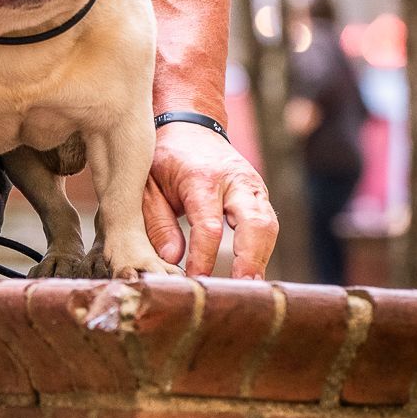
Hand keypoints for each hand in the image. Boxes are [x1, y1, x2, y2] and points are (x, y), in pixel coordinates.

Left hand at [143, 122, 276, 278]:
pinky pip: (268, 226)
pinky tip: (250, 275)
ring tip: (250, 290)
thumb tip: (171, 259)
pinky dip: (262, 251)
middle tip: (242, 289)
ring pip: (269, 226)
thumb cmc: (164, 159)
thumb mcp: (147, 186)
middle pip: (255, 223)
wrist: (190, 127)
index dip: (203, 256)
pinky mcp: (259, 196)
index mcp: (202, 177)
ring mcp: (252, 187)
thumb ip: (156, 222)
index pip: (209, 225)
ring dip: (261, 259)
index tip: (195, 280)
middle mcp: (235, 181)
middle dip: (250, 259)